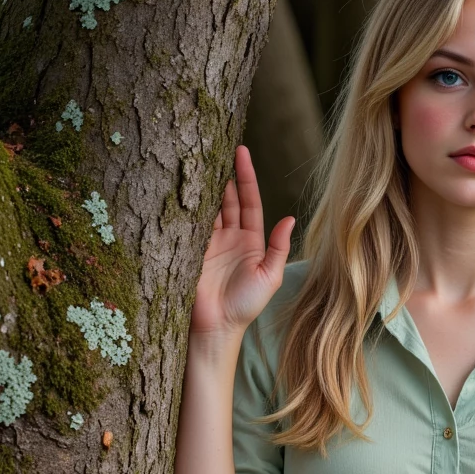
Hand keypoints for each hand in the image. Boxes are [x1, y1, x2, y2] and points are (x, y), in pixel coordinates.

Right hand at [190, 144, 294, 337]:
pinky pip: (188, 221)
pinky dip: (187, 204)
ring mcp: (207, 242)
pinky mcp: (188, 249)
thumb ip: (278, 247)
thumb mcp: (269, 276)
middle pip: (226, 198)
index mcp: (250, 241)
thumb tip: (289, 218)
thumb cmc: (245, 306)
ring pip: (206, 206)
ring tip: (200, 158)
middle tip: (217, 145)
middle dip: (223, 173)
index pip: (248, 201)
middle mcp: (229, 237)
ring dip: (205, 184)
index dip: (245, 177)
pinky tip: (184, 185)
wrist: (216, 327)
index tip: (241, 152)